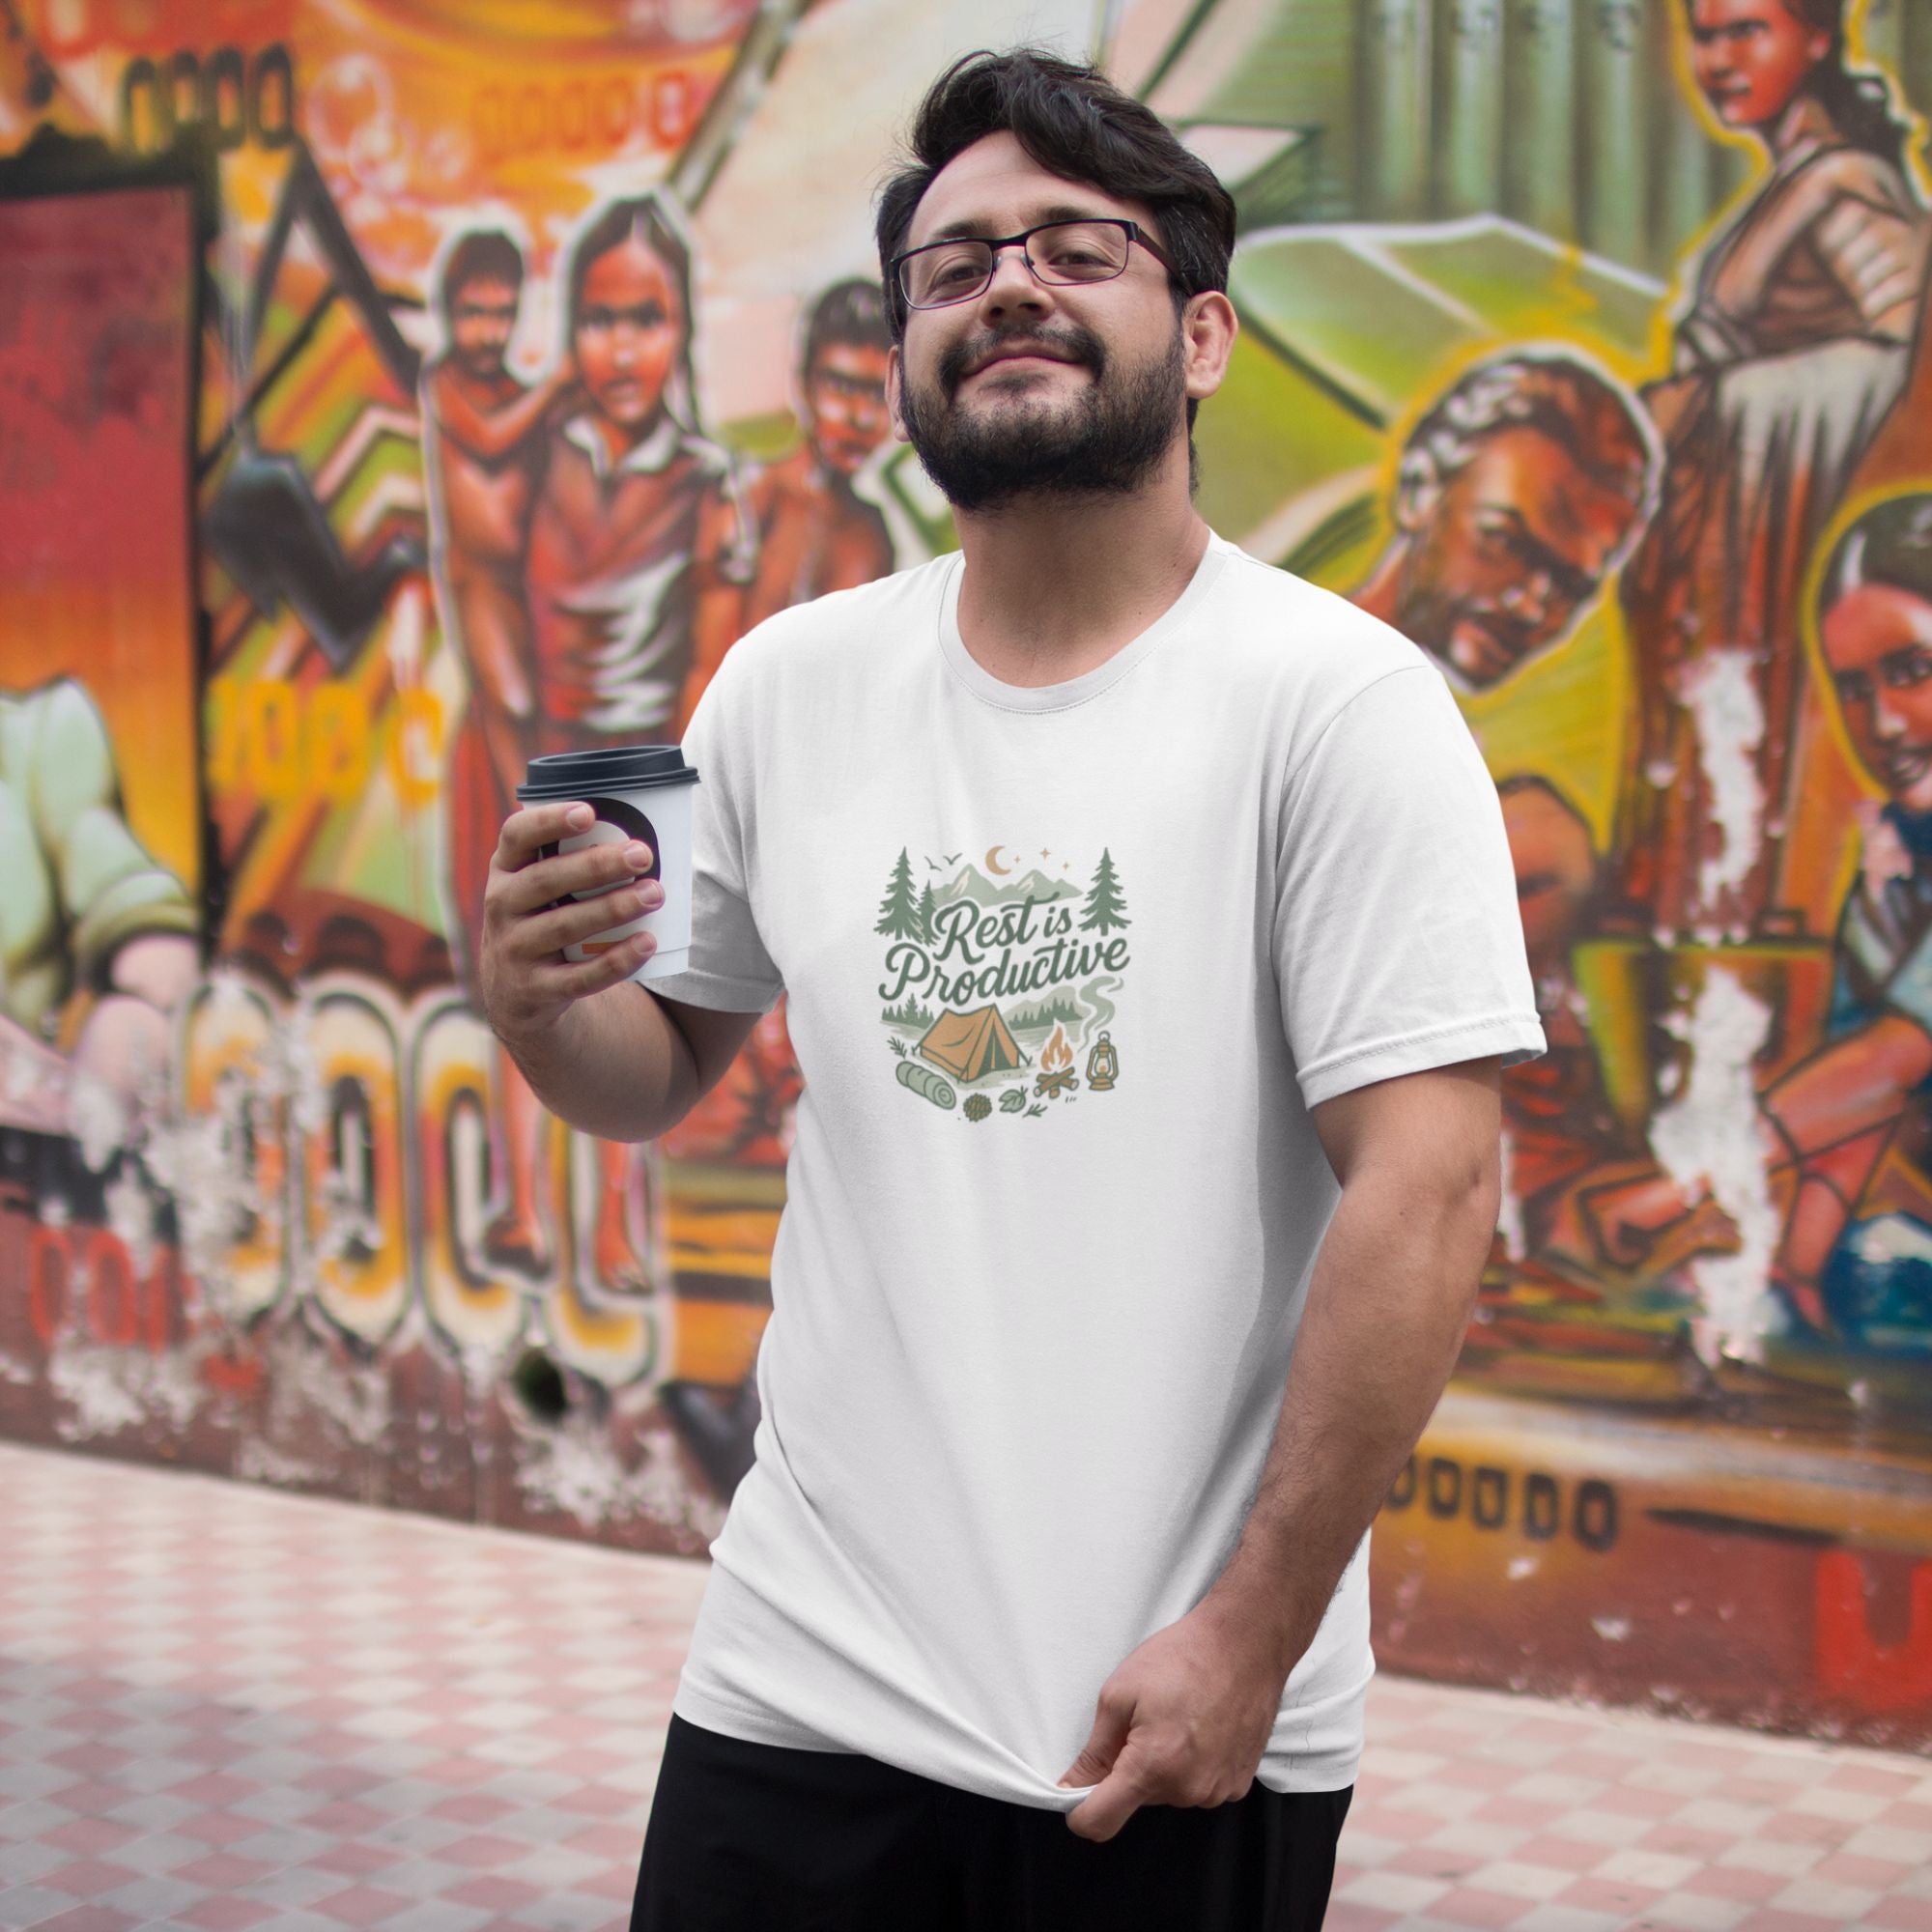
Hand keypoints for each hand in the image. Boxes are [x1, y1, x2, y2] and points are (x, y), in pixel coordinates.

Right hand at [478, 801, 661, 1042]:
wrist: (516, 994)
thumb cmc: (543, 921)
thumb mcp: (539, 890)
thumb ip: (572, 863)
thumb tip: (646, 832)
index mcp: (505, 871)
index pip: (515, 835)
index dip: (548, 821)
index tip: (588, 812)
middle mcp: (501, 906)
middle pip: (546, 880)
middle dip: (596, 865)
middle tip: (643, 854)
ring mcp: (514, 950)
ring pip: (565, 926)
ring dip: (613, 908)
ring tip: (655, 894)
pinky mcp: (535, 990)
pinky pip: (580, 976)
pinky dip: (615, 960)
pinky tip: (646, 943)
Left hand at [1056, 1594, 1290, 1842]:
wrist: (1245, 1643)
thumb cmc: (1182, 1658)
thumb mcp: (1119, 1694)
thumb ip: (1095, 1751)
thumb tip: (1072, 1785)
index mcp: (1152, 1767)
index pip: (1100, 1822)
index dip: (1080, 1811)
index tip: (1076, 1790)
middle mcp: (1187, 1790)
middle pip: (1136, 1800)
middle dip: (1129, 1767)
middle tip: (1142, 1721)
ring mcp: (1217, 1791)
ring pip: (1168, 1792)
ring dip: (1162, 1766)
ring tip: (1177, 1718)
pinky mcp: (1238, 1784)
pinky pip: (1198, 1786)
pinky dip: (1191, 1765)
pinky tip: (1202, 1728)